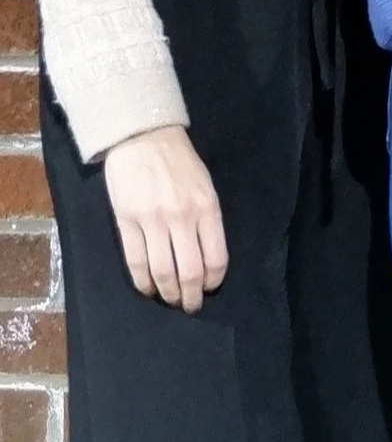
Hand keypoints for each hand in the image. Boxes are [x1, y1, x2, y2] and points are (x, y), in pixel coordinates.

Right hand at [103, 127, 227, 310]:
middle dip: (191, 296)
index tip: (210, 288)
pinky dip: (143, 282)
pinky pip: (136, 261)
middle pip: (189, 272)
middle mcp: (181, 217)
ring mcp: (152, 220)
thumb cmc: (179, 162)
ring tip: (170, 300)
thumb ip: (207, 219)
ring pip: (162, 271)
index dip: (213, 281)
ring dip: (168, 293)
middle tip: (190, 306)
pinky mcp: (126, 220)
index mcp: (207, 208)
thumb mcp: (205, 186)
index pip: (215, 258)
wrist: (143, 136)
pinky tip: (148, 289)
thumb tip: (206, 258)